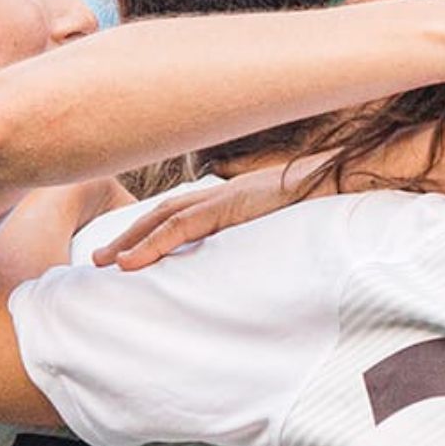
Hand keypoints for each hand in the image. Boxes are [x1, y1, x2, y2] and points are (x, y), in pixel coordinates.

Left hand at [92, 157, 330, 270]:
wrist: (343, 181)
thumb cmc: (322, 205)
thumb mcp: (284, 226)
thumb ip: (262, 237)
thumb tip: (259, 262)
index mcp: (232, 199)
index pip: (181, 213)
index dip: (151, 230)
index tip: (129, 251)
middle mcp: (221, 195)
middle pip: (162, 214)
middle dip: (130, 236)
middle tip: (101, 260)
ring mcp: (224, 198)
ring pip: (163, 220)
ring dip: (130, 241)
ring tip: (104, 264)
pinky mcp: (229, 207)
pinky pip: (181, 228)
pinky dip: (152, 245)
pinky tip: (129, 263)